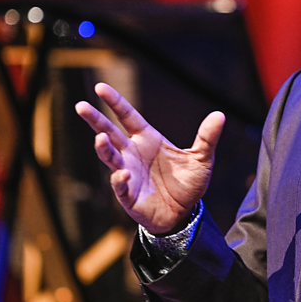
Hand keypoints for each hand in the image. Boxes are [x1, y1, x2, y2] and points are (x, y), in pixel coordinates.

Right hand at [75, 83, 224, 234]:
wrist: (184, 214)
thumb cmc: (188, 184)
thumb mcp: (201, 159)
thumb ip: (207, 138)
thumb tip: (220, 115)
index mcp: (147, 139)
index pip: (127, 116)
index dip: (115, 102)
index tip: (100, 87)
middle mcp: (133, 153)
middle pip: (109, 133)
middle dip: (95, 120)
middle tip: (81, 106)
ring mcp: (128, 173)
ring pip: (110, 157)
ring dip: (104, 149)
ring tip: (100, 138)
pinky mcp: (128, 195)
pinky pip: (121, 186)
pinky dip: (120, 180)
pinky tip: (122, 174)